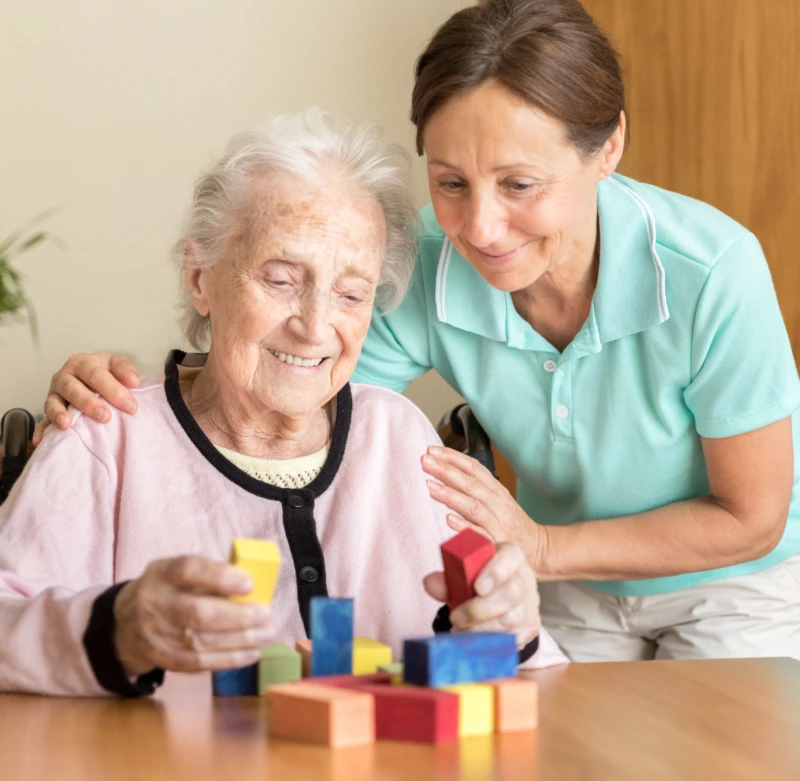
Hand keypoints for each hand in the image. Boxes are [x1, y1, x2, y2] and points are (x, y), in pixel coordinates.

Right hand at [33, 353, 140, 444]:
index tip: (130, 406)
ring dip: (59, 413)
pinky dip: (42, 430)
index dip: (113, 390)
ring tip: (67, 424)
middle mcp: (64, 377)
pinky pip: (42, 421)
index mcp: (82, 363)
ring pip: (53, 402)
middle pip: (72, 388)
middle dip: (88, 403)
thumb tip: (133, 381)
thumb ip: (125, 370)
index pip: (96, 374)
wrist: (91, 379)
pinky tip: (42, 440)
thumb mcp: (116, 365)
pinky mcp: (49, 412)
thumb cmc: (105, 373)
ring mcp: (54, 395)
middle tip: (105, 417)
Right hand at [113, 556, 273, 676]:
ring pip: (201, 642)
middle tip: (266, 615)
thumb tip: (253, 584)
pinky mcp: (163, 658)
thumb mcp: (177, 571)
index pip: (189, 570)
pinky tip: (252, 653)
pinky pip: (198, 663)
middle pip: (198, 612)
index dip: (220, 577)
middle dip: (237, 616)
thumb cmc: (168, 590)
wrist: (125, 623)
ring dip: (240, 640)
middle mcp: (156, 603)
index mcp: (163, 573)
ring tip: (267, 635)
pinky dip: (229, 660)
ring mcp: (157, 634)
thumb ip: (208, 574)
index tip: (249, 583)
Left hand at [422, 446, 547, 571]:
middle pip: (470, 483)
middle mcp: (497, 503)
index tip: (432, 450)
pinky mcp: (497, 544)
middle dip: (446, 471)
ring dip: (451, 495)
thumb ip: (476, 487)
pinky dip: (464, 526)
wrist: (538, 548)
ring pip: (473, 506)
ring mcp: (498, 524)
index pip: (474, 468)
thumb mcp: (497, 499)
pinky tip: (448, 519)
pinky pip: (480, 535)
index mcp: (496, 490)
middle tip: (425, 462)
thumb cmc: (509, 522)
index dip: (453, 457)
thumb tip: (445, 470)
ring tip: (430, 487)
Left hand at [423, 542, 539, 647]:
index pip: (511, 557)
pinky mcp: (528, 628)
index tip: (477, 587)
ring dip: (481, 628)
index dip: (496, 571)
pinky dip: (489, 641)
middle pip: (512, 593)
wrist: (500, 598)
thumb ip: (448, 577)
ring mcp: (529, 605)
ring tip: (459, 630)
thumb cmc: (478, 580)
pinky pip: (512, 638)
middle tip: (456, 618)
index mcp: (509, 557)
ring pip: (511, 619)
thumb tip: (430, 583)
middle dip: (481, 608)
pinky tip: (472, 641)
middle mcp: (524, 579)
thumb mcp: (464, 574)